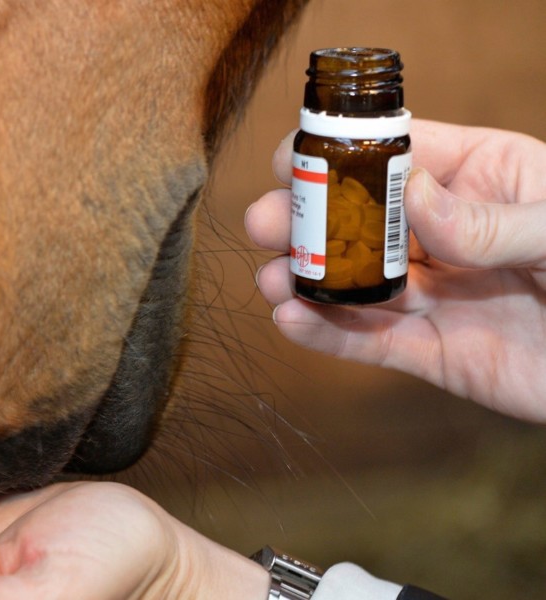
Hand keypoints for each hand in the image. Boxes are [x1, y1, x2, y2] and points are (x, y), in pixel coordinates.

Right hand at [247, 119, 545, 421]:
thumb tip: (408, 198)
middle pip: (359, 217)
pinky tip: (290, 319)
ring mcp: (435, 291)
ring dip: (304, 277)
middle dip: (305, 217)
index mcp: (480, 177)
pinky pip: (367, 340)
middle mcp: (446, 231)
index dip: (340, 152)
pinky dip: (323, 332)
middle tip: (265, 225)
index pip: (398, 153)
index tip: (293, 160)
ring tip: (270, 281)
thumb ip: (490, 218)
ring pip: (353, 280)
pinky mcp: (431, 350)